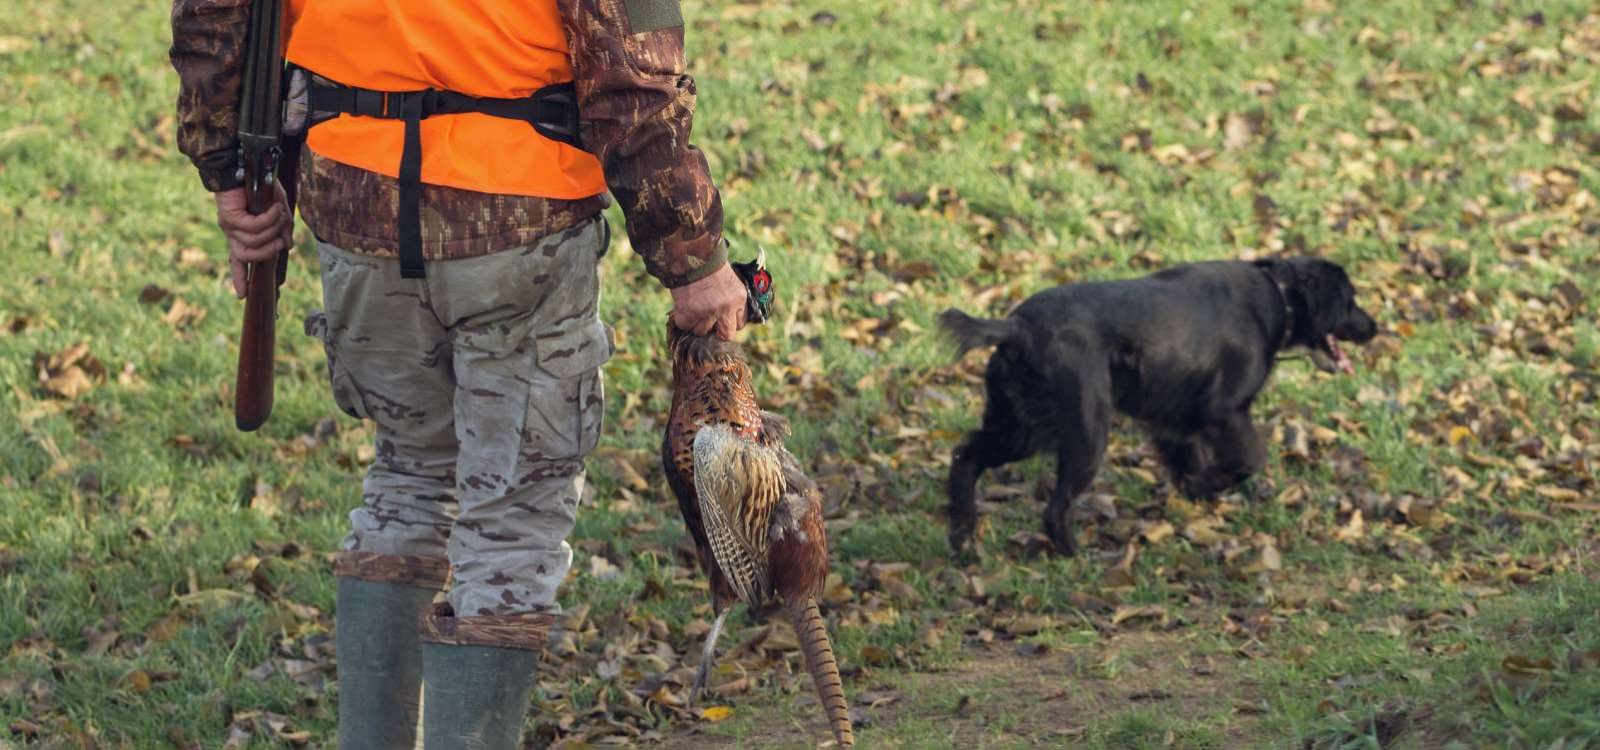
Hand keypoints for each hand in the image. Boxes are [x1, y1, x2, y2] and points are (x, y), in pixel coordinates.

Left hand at [214, 184, 292, 298]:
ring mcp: (229, 225)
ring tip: (278, 214)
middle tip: (279, 241)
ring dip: (271, 230)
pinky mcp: (229, 216)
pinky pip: (252, 227)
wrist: (247, 164)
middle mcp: (232, 233)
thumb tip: (287, 246)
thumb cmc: (262, 185)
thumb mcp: (278, 209)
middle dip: (266, 252)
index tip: (242, 296)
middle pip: (246, 257)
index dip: (240, 278)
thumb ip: (282, 228)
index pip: (238, 260)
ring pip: (252, 242)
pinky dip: (267, 219)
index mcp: (241, 234)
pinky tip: (274, 208)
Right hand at [670, 263, 747, 339]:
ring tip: (695, 308)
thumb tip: (730, 317)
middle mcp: (724, 308)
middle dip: (719, 330)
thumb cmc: (711, 263)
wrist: (690, 253)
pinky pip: (685, 325)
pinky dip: (684, 319)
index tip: (723, 316)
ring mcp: (705, 312)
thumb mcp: (731, 280)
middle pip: (725, 335)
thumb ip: (733, 300)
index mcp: (739, 298)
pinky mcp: (687, 312)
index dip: (730, 321)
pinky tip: (684, 308)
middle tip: (711, 320)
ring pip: (702, 331)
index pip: (740, 324)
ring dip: (698, 322)